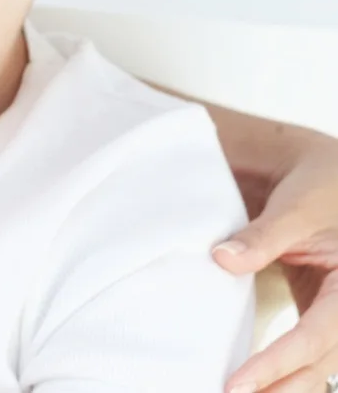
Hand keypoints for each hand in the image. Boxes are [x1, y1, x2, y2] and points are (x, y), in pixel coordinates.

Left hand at [216, 128, 337, 392]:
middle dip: (278, 387)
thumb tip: (222, 260)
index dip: (277, 364)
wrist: (329, 177)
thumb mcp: (293, 207)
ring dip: (281, 386)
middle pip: (319, 363)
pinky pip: (307, 350)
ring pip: (316, 365)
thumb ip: (261, 236)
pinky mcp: (322, 315)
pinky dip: (283, 369)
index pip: (316, 337)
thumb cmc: (316, 189)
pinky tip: (254, 383)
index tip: (238, 384)